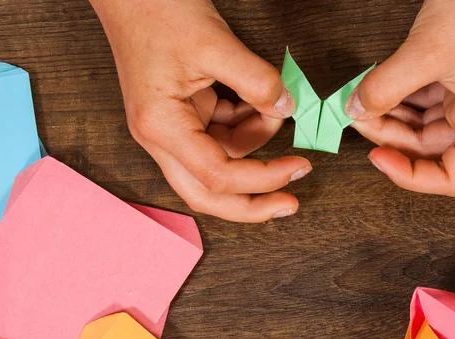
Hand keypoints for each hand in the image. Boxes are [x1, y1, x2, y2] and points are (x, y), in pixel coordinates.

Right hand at [89, 0, 311, 221]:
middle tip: (289, 203)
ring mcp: (172, 129)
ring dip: (255, 145)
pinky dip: (247, 124)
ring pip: (221, 161)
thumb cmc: (156, 10)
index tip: (298, 168)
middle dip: (251, 203)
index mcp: (161, 127)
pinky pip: (222, 135)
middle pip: (208, 193)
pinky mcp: (184, 116)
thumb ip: (256, 81)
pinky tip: (259, 102)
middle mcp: (162, 138)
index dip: (263, 178)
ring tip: (274, 108)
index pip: (217, 176)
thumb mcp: (215, 42)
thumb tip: (286, 108)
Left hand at [345, 0, 454, 195]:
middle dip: (390, 138)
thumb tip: (356, 110)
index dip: (412, 176)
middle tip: (359, 119)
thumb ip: (386, 87)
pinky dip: (396, 99)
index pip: (452, 177)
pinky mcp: (454, 79)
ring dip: (389, 118)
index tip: (379, 158)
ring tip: (361, 103)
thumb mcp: (427, 52)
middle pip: (429, 149)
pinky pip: (420, 102)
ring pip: (421, 126)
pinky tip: (375, 90)